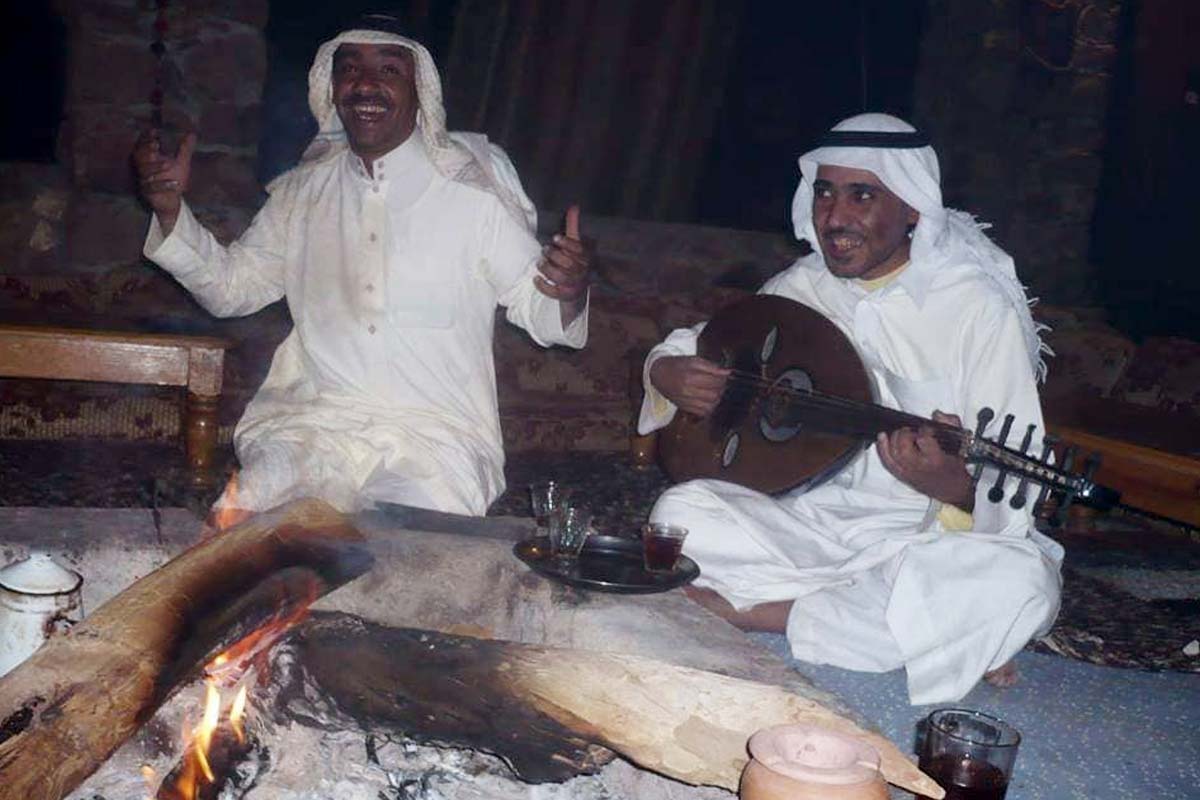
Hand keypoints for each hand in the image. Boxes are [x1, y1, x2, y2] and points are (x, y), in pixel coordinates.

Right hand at [131, 128, 195, 233]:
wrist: (173, 201)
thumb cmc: (175, 179)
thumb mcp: (182, 163)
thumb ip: (184, 149)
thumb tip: (192, 134)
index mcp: (150, 159)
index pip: (144, 146)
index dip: (146, 138)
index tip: (154, 131)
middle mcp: (144, 168)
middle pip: (139, 157)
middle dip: (146, 150)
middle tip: (156, 145)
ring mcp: (144, 180)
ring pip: (144, 171)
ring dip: (155, 167)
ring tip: (168, 164)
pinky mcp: (147, 192)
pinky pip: (151, 188)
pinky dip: (163, 185)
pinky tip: (175, 183)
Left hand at [535, 205, 590, 325]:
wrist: (577, 287)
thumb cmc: (574, 260)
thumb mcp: (575, 244)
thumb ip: (573, 226)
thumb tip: (574, 206)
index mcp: (586, 257)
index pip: (579, 250)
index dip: (566, 243)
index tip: (554, 237)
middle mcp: (582, 271)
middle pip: (569, 264)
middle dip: (554, 255)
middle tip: (544, 250)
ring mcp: (575, 285)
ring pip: (561, 278)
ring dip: (548, 269)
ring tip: (539, 263)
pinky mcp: (566, 295)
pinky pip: (554, 292)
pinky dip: (543, 286)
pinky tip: (536, 278)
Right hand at [649, 355, 730, 417]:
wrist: (658, 373)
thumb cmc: (676, 365)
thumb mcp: (693, 360)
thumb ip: (711, 367)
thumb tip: (727, 372)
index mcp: (690, 377)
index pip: (715, 382)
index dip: (724, 379)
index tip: (725, 376)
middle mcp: (687, 391)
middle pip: (714, 395)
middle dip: (721, 389)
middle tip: (721, 384)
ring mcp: (685, 401)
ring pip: (710, 406)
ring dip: (716, 399)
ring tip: (715, 391)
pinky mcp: (684, 407)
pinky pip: (702, 413)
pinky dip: (709, 408)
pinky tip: (708, 400)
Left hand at [876, 410, 974, 509]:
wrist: (952, 490)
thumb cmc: (955, 467)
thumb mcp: (961, 444)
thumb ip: (951, 424)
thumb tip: (936, 414)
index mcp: (936, 459)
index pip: (923, 440)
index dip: (923, 430)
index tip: (926, 428)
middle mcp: (920, 467)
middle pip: (903, 447)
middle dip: (905, 434)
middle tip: (911, 430)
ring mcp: (908, 472)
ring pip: (893, 453)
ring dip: (893, 439)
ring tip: (899, 432)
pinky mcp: (902, 475)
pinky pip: (887, 462)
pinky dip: (882, 448)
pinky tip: (882, 437)